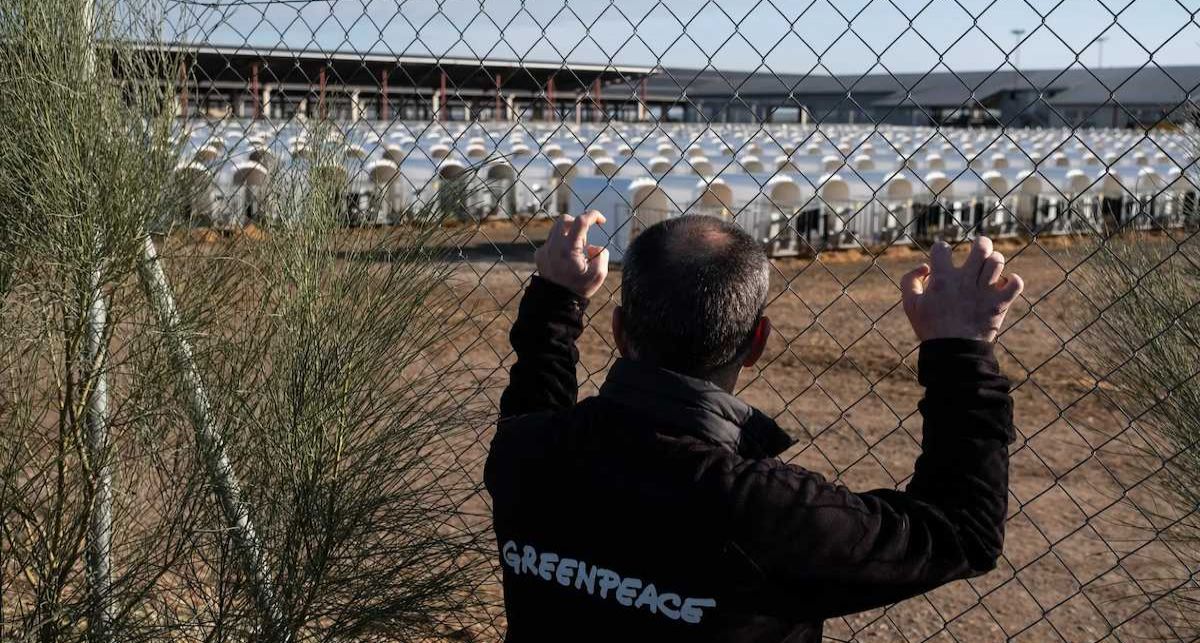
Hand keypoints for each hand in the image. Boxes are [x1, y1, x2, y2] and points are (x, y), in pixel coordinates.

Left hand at [535, 211, 609, 298]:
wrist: (556, 302)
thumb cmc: (579, 289)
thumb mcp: (599, 275)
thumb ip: (602, 256)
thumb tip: (594, 247)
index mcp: (569, 248)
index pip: (581, 221)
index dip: (594, 215)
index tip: (601, 221)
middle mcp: (554, 245)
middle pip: (566, 219)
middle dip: (579, 225)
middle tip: (584, 243)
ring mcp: (545, 249)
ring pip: (557, 228)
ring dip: (570, 233)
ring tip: (576, 252)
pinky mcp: (540, 255)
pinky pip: (551, 240)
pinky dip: (560, 243)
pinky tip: (565, 259)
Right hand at [900, 237, 1023, 342]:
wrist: (953, 353)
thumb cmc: (931, 328)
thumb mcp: (910, 305)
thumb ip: (910, 280)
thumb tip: (925, 267)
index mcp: (942, 280)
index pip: (941, 248)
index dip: (941, 249)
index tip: (942, 258)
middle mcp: (965, 282)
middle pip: (980, 247)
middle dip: (981, 244)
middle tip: (978, 251)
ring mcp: (984, 292)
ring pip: (998, 261)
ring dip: (995, 261)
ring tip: (989, 269)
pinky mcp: (999, 304)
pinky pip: (1016, 284)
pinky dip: (1014, 281)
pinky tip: (1004, 284)